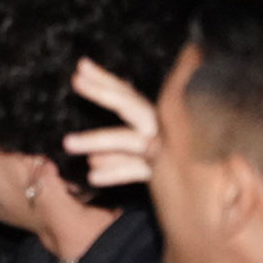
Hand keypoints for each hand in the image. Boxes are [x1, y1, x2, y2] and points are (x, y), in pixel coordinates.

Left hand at [61, 57, 158, 186]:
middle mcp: (161, 129)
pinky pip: (135, 170)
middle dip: (104, 92)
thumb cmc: (159, 170)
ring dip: (96, 139)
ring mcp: (163, 151)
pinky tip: (92, 176)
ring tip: (67, 143)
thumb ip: (114, 145)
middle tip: (75, 80)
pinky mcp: (162, 175)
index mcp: (153, 119)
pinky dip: (115, 172)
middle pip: (132, 105)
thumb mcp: (135, 154)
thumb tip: (91, 150)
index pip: (127, 93)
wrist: (196, 196)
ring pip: (127, 139)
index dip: (105, 78)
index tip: (81, 65)